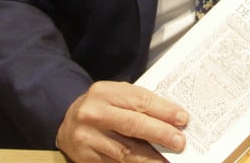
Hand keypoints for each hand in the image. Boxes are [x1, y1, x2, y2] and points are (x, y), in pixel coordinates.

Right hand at [56, 81, 188, 162]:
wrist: (67, 123)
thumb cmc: (100, 107)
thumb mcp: (116, 96)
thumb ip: (139, 104)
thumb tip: (172, 118)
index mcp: (104, 92)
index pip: (139, 100)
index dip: (163, 111)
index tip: (182, 119)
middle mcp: (94, 114)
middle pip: (132, 125)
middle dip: (160, 134)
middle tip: (180, 142)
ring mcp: (88, 138)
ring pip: (126, 150)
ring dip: (151, 157)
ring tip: (168, 160)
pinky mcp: (87, 158)